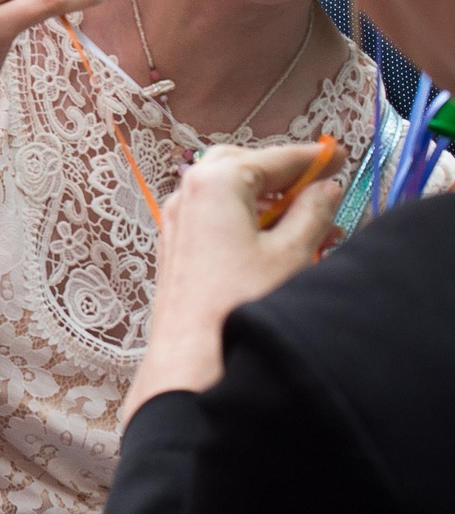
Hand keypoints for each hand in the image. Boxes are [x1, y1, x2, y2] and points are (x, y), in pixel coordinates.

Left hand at [121, 141, 342, 421]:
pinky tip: (279, 241)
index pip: (271, 158)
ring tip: (312, 220)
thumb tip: (326, 190)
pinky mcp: (176, 246)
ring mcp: (177, 220)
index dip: (308, 158)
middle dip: (282, 174)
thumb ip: (312, 214)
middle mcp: (188, 193)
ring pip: (229, 193)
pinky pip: (216, 217)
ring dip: (268, 199)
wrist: (191, 356)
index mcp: (216, 183)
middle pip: (243, 166)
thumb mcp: (291, 253)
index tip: (337, 157)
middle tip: (320, 183)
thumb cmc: (241, 301)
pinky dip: (248, 218)